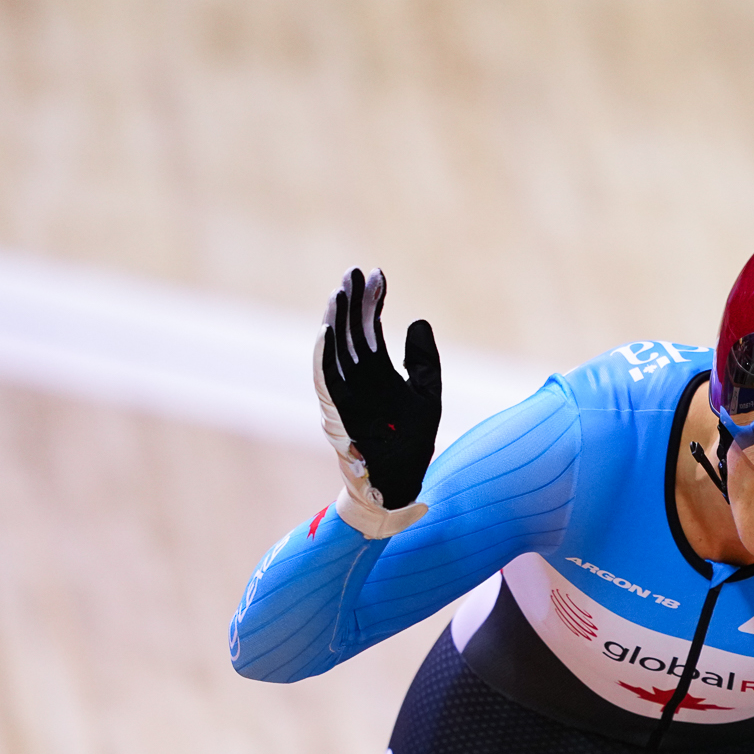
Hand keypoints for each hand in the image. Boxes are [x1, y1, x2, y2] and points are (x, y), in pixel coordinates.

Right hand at [313, 267, 441, 536]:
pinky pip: (327, 380)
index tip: (378, 274)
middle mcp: (358, 378)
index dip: (373, 301)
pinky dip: (325, 355)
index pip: (371, 328)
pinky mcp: (338, 411)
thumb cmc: (412, 442)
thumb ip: (424, 359)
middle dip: (351, 301)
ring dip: (335, 321)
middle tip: (353, 271)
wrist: (401, 482)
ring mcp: (346, 393)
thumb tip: (418, 320)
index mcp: (378, 372)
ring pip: (336, 349)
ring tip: (339, 291)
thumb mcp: (428, 394)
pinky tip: (327, 329)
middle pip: (351, 331)